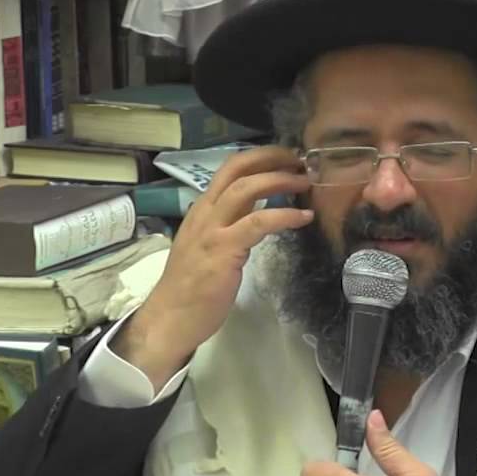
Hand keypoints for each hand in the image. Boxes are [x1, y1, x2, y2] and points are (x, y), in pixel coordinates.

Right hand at [113, 146, 313, 388]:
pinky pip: (258, 222)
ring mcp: (212, 230)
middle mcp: (205, 212)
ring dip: (280, 180)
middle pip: (237, 168)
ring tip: (306, 182)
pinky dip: (284, 215)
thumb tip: (257, 210)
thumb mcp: (210, 245)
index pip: (229, 169)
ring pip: (247, 188)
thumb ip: (230, 225)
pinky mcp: (224, 250)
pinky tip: (304, 217)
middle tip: (301, 160)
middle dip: (272, 157)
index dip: (260, 157)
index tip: (287, 158)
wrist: (170, 318)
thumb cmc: (191, 287)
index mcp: (202, 209)